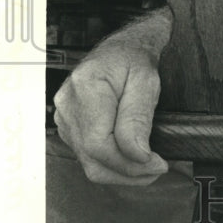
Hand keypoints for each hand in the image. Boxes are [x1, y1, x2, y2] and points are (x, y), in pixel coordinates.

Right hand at [54, 46, 168, 185]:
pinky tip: (132, 160)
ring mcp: (65, 118)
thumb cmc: (134, 61)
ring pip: (89, 162)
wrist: (121, 50)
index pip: (98, 142)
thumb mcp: (145, 83)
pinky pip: (88, 156)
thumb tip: (138, 155)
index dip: (128, 161)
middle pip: (92, 157)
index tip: (156, 163)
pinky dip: (112, 164)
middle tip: (158, 168)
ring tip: (149, 167)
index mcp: (85, 86)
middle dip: (129, 171)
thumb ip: (138, 118)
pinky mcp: (69, 127)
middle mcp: (67, 104)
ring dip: (122, 172)